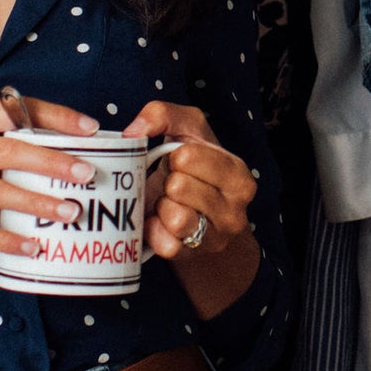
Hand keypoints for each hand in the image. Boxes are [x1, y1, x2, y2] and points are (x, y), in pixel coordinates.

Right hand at [0, 92, 99, 303]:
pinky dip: (2, 238)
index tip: (89, 125)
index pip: (13, 109)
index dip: (54, 116)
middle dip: (55, 160)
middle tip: (90, 172)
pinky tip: (28, 247)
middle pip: (12, 148)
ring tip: (70, 212)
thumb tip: (34, 141)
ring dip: (37, 202)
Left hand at [122, 101, 255, 262]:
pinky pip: (165, 244)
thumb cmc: (193, 168)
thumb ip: (163, 114)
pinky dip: (155, 230)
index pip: (188, 157)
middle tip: (174, 184)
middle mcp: (235, 208)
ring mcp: (217, 237)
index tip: (182, 162)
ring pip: (176, 218)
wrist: (203, 217)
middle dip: (169, 182)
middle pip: (179, 186)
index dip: (176, 156)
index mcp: (238, 174)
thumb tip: (133, 132)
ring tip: (169, 202)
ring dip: (162, 206)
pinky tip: (160, 222)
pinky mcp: (193, 256)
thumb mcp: (187, 131)